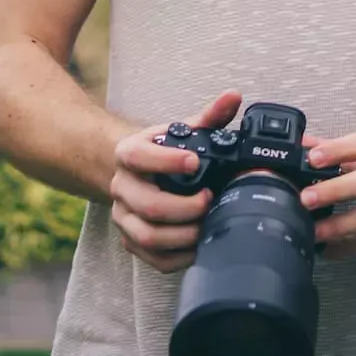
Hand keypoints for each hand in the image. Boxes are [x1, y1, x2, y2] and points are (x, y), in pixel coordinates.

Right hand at [108, 89, 240, 272]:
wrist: (133, 173)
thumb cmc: (162, 152)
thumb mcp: (180, 132)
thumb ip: (208, 117)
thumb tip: (234, 96)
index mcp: (129, 154)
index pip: (139, 156)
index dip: (166, 160)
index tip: (194, 162)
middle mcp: (121, 187)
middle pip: (147, 204)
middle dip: (184, 207)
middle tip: (209, 201)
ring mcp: (123, 217)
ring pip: (147, 236)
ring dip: (182, 235)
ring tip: (206, 225)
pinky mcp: (131, 240)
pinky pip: (152, 259)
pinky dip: (178, 257)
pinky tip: (198, 245)